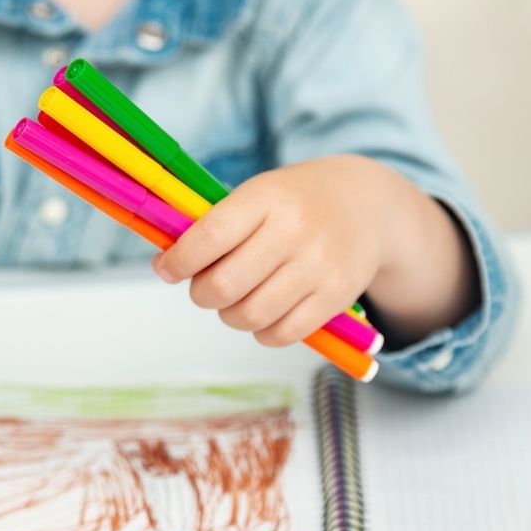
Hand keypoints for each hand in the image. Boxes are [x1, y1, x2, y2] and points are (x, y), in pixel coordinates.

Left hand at [151, 154, 477, 345]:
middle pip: (224, 286)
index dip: (178, 261)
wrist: (366, 205)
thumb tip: (164, 265)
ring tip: (235, 299)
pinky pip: (280, 334)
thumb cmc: (293, 203)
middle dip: (202, 293)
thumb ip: (212, 227)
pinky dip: (261, 332)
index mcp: (266, 198)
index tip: (166, 269)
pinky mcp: (336, 297)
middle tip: (206, 287)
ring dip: (229, 315)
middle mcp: (295, 230)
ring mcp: (319, 266)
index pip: (208, 237)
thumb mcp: (256, 196)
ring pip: (249, 315)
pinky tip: (263, 313)